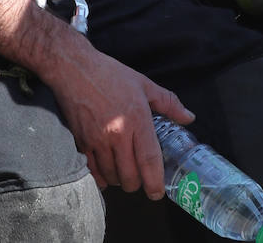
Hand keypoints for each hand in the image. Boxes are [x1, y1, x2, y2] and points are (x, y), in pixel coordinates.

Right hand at [41, 34, 193, 198]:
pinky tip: (107, 172)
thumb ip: (169, 103)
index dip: (155, 182)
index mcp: (136, 119)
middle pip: (130, 175)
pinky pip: (92, 171)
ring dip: (120, 180)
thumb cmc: (110, 74)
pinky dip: (102, 177)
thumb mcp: (144, 84)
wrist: (74, 68)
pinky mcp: (81, 142)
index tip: (158, 192)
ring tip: (125, 172)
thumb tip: (188, 117)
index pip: (149, 159)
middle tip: (141, 178)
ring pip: (112, 176)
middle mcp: (117, 134)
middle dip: (138, 184)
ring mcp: (97, 140)